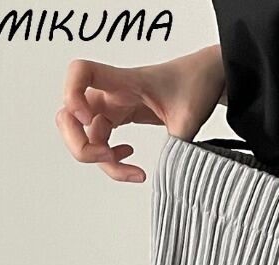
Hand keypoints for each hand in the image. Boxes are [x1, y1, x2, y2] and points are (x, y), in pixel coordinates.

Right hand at [55, 45, 225, 182]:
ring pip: (87, 136)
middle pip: (69, 116)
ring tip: (132, 170)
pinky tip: (130, 157)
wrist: (209, 77)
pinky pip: (102, 140)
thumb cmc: (197, 84)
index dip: (71, 94)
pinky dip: (111, 157)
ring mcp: (114, 106)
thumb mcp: (189, 118)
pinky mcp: (122, 116)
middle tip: (108, 157)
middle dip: (80, 145)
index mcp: (125, 82)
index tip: (86, 119)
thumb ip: (176, 148)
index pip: (81, 73)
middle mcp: (112, 93)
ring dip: (101, 159)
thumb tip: (169, 178)